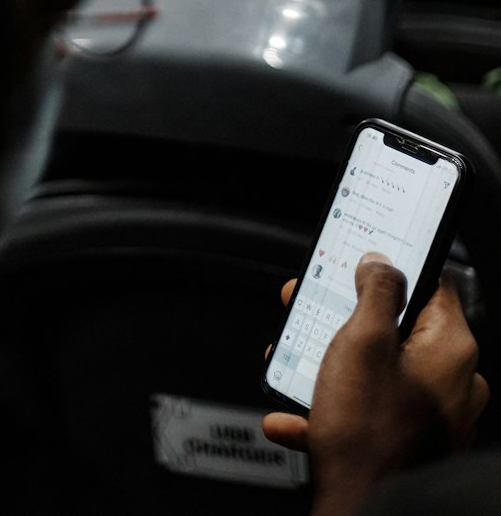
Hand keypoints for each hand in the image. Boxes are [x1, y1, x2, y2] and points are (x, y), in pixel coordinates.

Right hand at [263, 254, 488, 515]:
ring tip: (293, 357)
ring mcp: (433, 416)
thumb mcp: (361, 341)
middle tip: (312, 303)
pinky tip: (293, 414)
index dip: (394, 263)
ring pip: (380, 369)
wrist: (364, 513)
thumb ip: (375, 291)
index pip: (433, 281)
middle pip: (399, 326)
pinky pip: (371, 411)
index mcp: (451, 348)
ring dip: (332, 360)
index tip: (363, 255)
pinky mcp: (412, 444)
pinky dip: (334, 406)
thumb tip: (382, 263)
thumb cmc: (366, 432)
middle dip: (346, 314)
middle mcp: (452, 381)